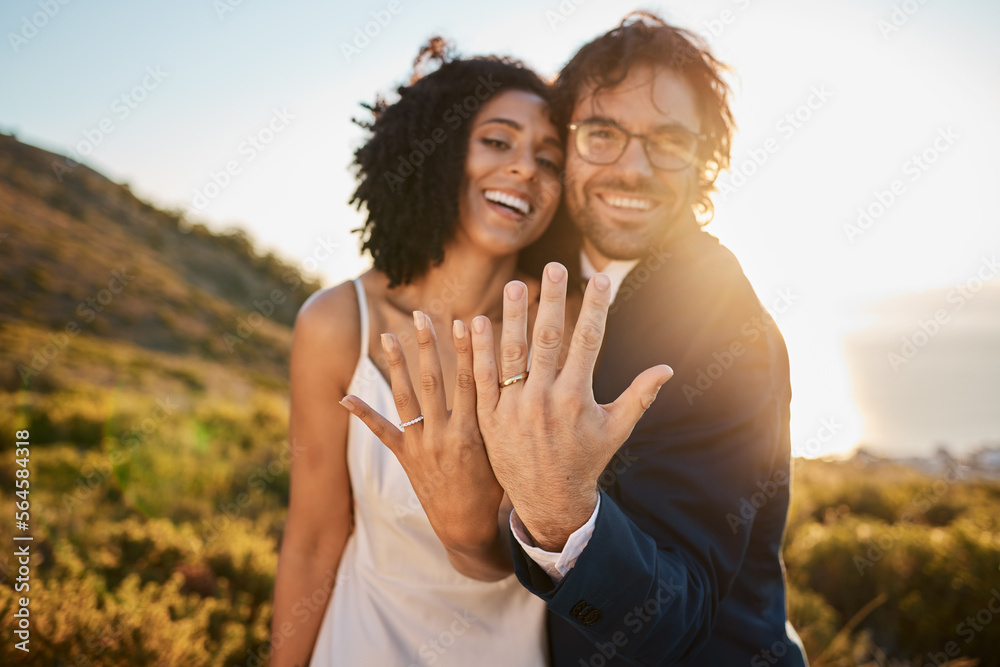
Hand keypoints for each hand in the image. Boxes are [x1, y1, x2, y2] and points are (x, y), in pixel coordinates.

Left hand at [339, 312, 504, 552]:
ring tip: (386, 337)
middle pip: (434, 381)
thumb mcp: (505, 453)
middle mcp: (443, 435)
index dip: (467, 350)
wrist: (468, 529)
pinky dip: (363, 414)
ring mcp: (421, 446)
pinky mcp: (406, 457)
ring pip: (406, 398)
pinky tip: (345, 397)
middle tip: (421, 316)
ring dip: (396, 365)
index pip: (470, 382)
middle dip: (427, 346)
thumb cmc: (495, 489)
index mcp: (472, 432)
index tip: (465, 322)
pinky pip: (381, 432)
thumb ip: (503, 420)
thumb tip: (516, 384)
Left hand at [470, 263, 672, 550]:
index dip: (594, 308)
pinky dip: (478, 350)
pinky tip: (475, 321)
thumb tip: (667, 369)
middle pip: (548, 339)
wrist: (548, 502)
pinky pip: (483, 378)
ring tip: (515, 284)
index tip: (599, 278)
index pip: (587, 342)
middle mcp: (544, 400)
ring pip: (511, 353)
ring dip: (512, 316)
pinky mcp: (489, 418)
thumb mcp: (615, 431)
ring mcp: (513, 408)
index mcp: (576, 399)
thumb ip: (639, 396)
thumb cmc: (586, 462)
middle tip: (553, 266)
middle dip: (552, 299)